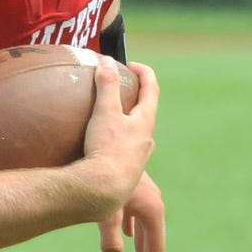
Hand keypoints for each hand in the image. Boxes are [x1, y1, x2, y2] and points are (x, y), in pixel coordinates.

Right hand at [83, 59, 158, 210]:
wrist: (104, 191)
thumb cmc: (107, 149)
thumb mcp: (105, 112)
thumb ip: (107, 85)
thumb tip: (107, 61)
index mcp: (145, 121)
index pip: (152, 89)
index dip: (144, 72)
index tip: (131, 65)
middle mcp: (146, 139)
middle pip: (145, 111)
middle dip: (134, 96)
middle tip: (119, 88)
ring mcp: (137, 156)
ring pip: (135, 132)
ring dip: (125, 120)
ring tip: (106, 116)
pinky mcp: (126, 170)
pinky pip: (123, 148)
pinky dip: (115, 138)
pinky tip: (99, 144)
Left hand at [96, 170, 164, 251]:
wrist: (107, 144)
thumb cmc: (106, 181)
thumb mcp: (108, 216)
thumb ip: (111, 241)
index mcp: (153, 210)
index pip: (156, 244)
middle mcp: (153, 200)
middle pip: (153, 231)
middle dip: (149, 248)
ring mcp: (144, 190)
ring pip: (145, 219)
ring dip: (142, 236)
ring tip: (140, 250)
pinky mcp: (133, 183)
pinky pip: (137, 209)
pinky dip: (134, 224)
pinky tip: (128, 231)